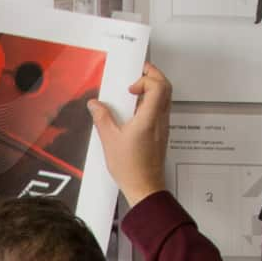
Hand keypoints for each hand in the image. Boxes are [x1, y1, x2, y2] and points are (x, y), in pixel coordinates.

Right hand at [87, 62, 172, 204]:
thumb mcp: (109, 140)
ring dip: (153, 88)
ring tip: (135, 91)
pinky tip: (135, 110)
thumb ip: (102, 118)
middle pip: (166, 87)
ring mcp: (163, 126)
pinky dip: (151, 102)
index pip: (158, 86)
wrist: (144, 187)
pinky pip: (161, 109)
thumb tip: (95, 105)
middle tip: (138, 73)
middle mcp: (160, 120)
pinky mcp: (161, 133)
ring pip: (165, 97)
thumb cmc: (131, 168)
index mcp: (149, 118)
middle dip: (153, 75)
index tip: (130, 87)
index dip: (145, 79)